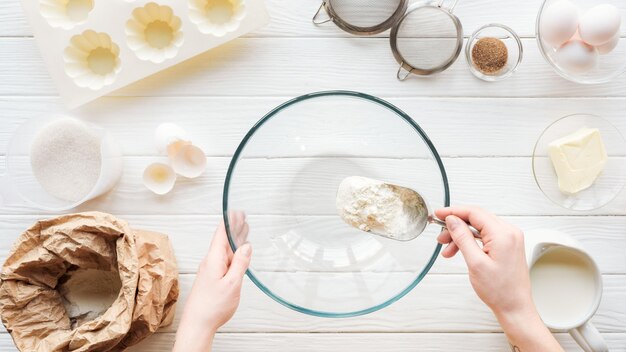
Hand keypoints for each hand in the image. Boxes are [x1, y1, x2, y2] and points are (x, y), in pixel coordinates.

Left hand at [174, 212, 250, 351]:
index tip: (236, 211)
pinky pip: (223, 260)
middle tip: (242, 216)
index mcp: (213, 260)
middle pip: (223, 240)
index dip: (229, 221)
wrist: (197, 324)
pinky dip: (232, 252)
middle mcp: (210, 262)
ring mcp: (210, 270)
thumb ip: (240, 263)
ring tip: (243, 230)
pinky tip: (237, 254)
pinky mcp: (212, 278)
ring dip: (234, 240)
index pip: (221, 234)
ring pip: (224, 250)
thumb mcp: (232, 283)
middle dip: (233, 228)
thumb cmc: (212, 307)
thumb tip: (246, 246)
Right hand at [436, 206, 562, 351]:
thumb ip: (462, 237)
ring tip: (448, 250)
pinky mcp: (508, 245)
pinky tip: (460, 251)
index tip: (439, 214)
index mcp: (503, 234)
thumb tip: (452, 220)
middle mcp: (510, 232)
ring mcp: (510, 238)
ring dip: (462, 235)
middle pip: (476, 219)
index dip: (453, 212)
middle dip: (456, 226)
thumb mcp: (475, 263)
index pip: (474, 213)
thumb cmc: (500, 290)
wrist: (514, 306)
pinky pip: (486, 235)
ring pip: (479, 228)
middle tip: (441, 237)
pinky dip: (471, 241)